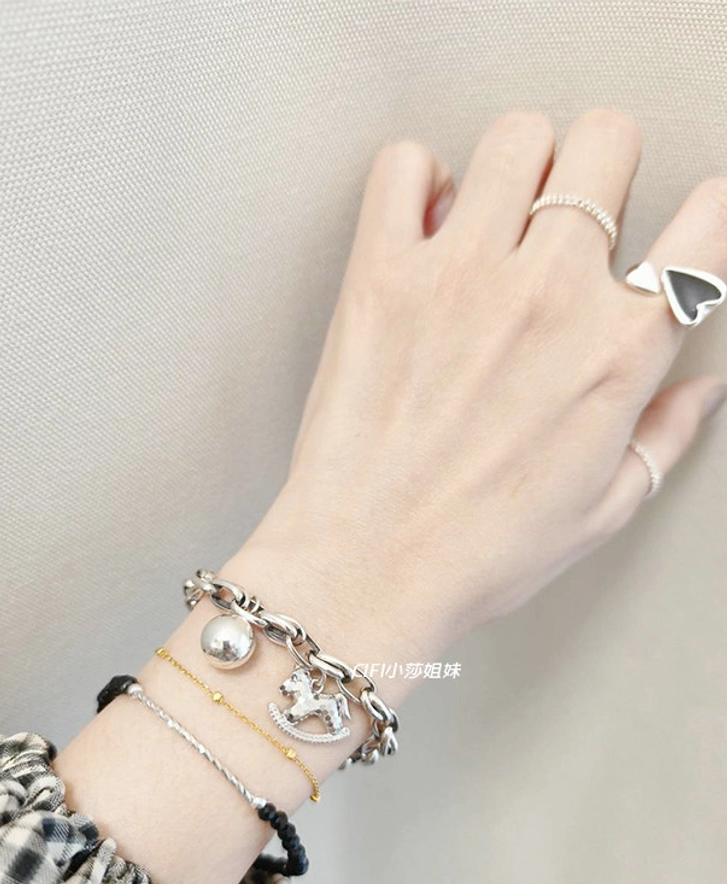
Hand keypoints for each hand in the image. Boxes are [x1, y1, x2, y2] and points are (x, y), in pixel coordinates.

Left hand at [238, 109, 726, 674]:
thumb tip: (701, 391)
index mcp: (616, 352)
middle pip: (606, 142)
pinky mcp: (382, 276)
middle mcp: (548, 296)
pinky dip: (416, 178)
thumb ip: (663, 436)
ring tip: (502, 212)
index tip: (682, 225)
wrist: (368, 567)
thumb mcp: (601, 509)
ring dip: (520, 164)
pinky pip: (402, 166)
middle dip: (603, 166)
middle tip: (579, 212)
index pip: (700, 229)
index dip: (701, 216)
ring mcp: (461, 277)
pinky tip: (426, 222)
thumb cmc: (478, 553)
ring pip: (516, 137)